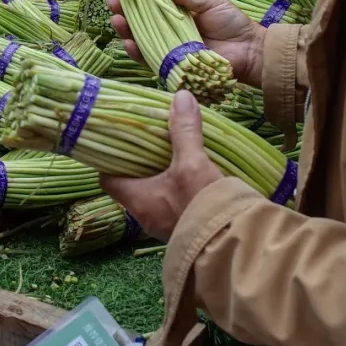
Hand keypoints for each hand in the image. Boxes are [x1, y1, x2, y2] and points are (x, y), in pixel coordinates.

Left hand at [100, 90, 223, 241]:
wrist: (237, 249)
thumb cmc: (203, 206)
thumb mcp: (193, 163)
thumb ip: (184, 131)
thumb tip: (180, 96)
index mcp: (137, 200)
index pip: (108, 179)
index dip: (110, 160)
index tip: (120, 141)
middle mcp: (146, 215)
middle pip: (132, 184)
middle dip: (141, 163)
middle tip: (151, 139)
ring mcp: (166, 225)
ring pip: (156, 194)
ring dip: (163, 175)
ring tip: (174, 151)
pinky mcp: (187, 229)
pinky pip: (176, 204)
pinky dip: (180, 188)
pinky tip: (196, 173)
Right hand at [108, 0, 265, 86]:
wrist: (251, 51)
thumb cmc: (233, 24)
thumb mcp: (211, 2)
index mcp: (176, 14)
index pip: (149, 6)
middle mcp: (169, 32)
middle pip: (139, 24)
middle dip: (123, 14)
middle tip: (113, 5)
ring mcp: (169, 50)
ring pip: (140, 42)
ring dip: (125, 33)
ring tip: (117, 22)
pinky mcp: (172, 67)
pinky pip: (150, 61)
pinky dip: (138, 53)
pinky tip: (129, 44)